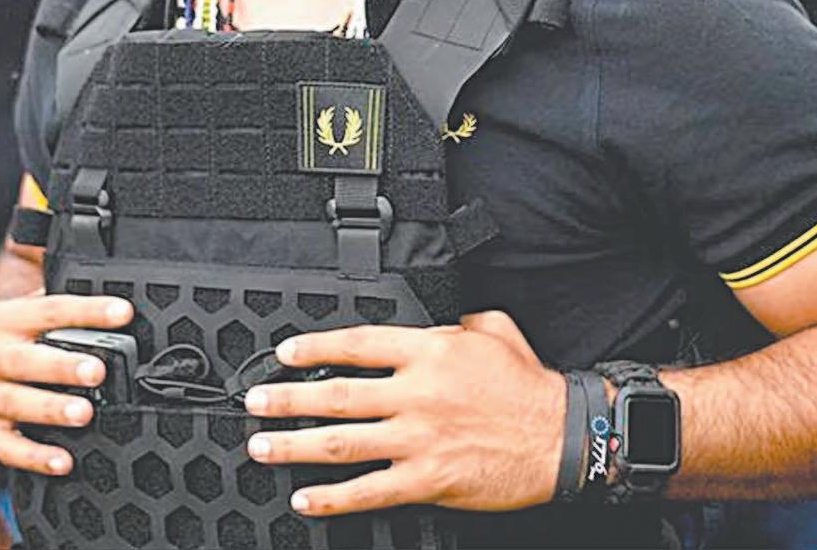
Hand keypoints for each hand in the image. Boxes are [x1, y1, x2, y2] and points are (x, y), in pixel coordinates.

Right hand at [0, 292, 133, 474]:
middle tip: (97, 370)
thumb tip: (82, 265)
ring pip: (15, 403)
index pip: (50, 310)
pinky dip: (34, 456)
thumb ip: (59, 287)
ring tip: (84, 413)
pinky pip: (7, 447)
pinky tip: (63, 460)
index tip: (123, 312)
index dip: (88, 310)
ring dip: (50, 409)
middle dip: (62, 366)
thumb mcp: (32, 306)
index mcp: (5, 319)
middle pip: (25, 360)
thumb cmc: (20, 337)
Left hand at [243, 311, 565, 516]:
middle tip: (255, 402)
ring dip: (294, 445)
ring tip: (261, 446)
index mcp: (430, 351)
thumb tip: (434, 319)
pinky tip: (305, 498)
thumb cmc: (529, 387)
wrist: (561, 436)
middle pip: (337, 395)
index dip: (316, 348)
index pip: (358, 344)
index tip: (286, 354)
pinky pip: (369, 491)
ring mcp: (419, 439)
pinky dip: (332, 498)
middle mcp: (417, 393)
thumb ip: (454, 322)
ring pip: (342, 442)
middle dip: (287, 399)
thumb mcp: (493, 330)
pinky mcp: (428, 479)